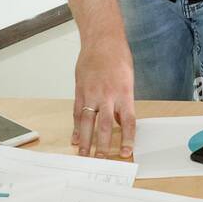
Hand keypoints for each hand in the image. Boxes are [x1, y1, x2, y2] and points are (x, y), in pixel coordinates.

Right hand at [72, 36, 135, 158]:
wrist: (102, 40)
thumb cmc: (118, 58)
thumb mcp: (127, 79)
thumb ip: (123, 102)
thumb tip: (119, 122)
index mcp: (124, 92)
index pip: (127, 121)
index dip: (127, 138)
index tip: (126, 152)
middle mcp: (107, 95)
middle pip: (105, 125)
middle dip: (103, 145)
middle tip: (102, 160)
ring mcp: (91, 93)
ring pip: (87, 122)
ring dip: (85, 141)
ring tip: (84, 155)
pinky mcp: (79, 90)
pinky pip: (77, 112)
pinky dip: (76, 127)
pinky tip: (75, 138)